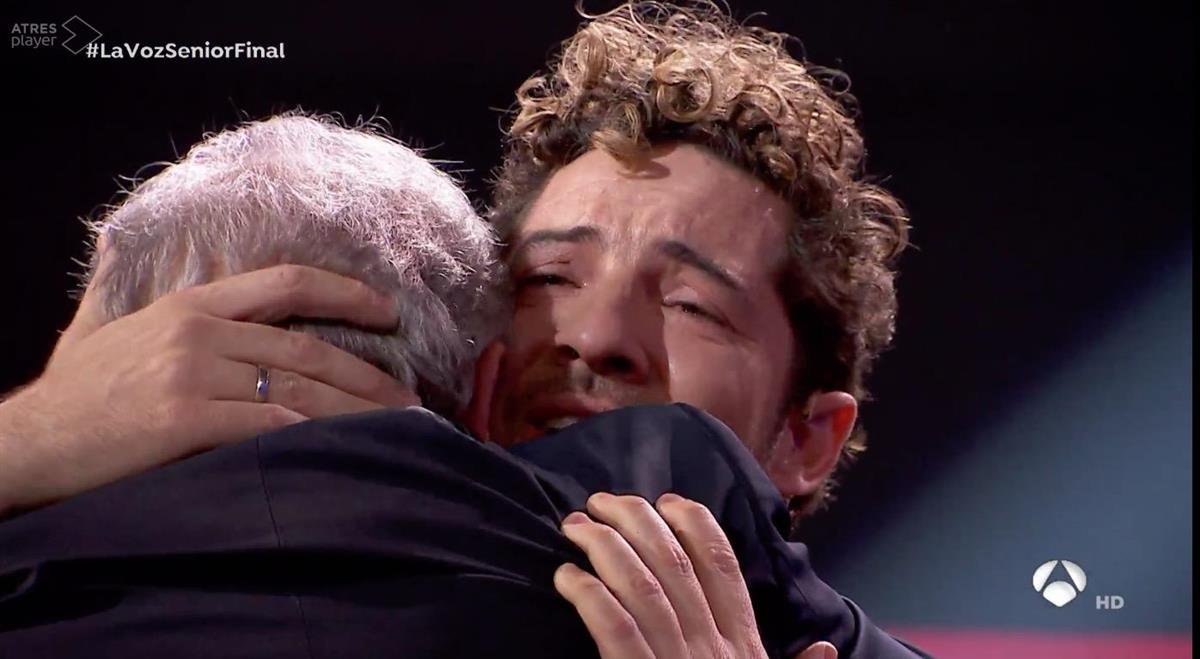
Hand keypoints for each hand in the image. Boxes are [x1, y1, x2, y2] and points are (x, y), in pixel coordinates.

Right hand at [0, 257, 417, 514]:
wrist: (28, 442)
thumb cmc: (74, 394)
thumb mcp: (103, 328)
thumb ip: (127, 292)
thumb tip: (114, 244)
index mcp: (190, 305)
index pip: (284, 282)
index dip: (344, 292)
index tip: (388, 311)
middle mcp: (199, 332)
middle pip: (306, 346)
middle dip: (367, 374)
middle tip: (410, 397)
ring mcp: (192, 374)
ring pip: (298, 385)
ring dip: (356, 409)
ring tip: (396, 426)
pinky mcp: (184, 419)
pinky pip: (268, 422)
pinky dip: (312, 433)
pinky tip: (345, 446)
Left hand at [554, 492, 837, 658]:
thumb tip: (829, 650)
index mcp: (741, 648)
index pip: (723, 568)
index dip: (696, 525)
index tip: (668, 501)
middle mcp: (712, 648)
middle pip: (675, 564)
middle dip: (638, 522)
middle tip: (601, 501)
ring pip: (644, 589)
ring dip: (606, 549)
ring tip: (576, 527)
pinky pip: (616, 633)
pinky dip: (590, 599)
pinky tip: (567, 578)